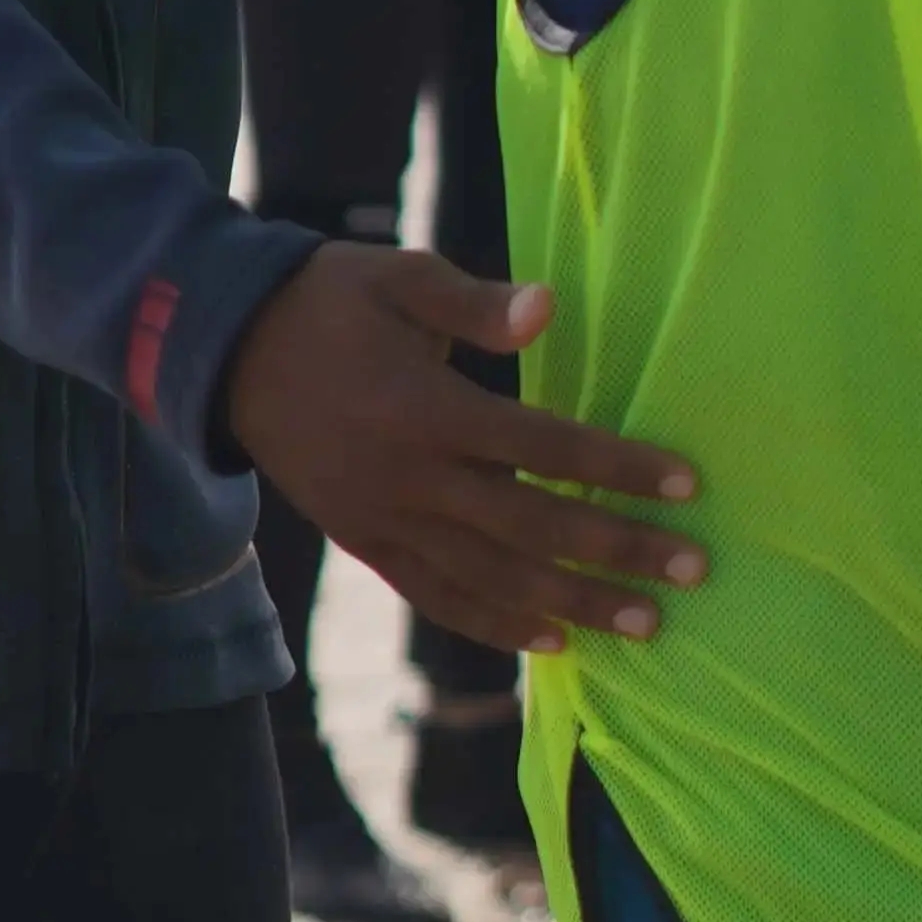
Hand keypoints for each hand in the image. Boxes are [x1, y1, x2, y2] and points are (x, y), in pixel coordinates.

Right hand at [224, 242, 702, 656]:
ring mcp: (385, 521)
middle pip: (532, 529)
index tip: (684, 485)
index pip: (543, 449)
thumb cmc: (330, 302)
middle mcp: (410, 479)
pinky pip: (438, 598)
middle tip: (692, 571)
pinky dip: (496, 626)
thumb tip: (548, 308)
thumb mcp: (400, 278)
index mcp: (426, 409)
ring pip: (492, 580)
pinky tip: (552, 643)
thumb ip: (475, 305)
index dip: (616, 469)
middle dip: (617, 553)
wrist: (228, 353)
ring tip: (645, 624)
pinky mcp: (366, 544)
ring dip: (573, 605)